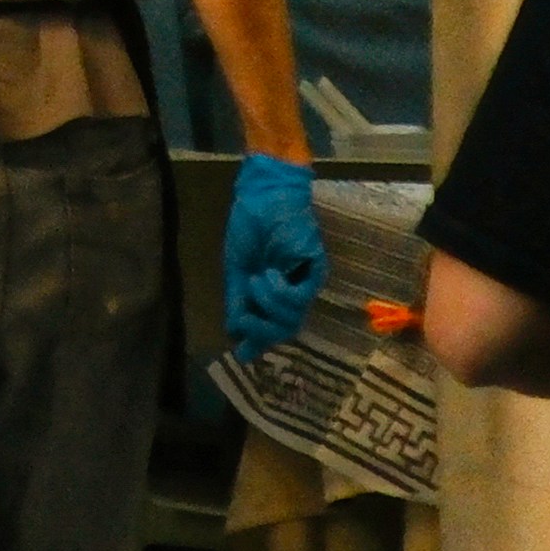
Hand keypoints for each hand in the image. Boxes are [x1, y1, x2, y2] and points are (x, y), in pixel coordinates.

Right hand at [222, 150, 323, 359]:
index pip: (270, 327)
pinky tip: (270, 273)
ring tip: (256, 280)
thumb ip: (237, 304)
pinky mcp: (315, 271)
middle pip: (282, 330)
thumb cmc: (248, 228)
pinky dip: (278, 291)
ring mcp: (304, 282)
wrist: (260, 197)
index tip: (241, 353)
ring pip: (290, 319)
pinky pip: (298, 299)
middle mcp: (291, 291)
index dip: (257, 340)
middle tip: (244, 318)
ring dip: (266, 303)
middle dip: (260, 330)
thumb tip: (234, 336)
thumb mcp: (236, 271)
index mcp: (271, 292)